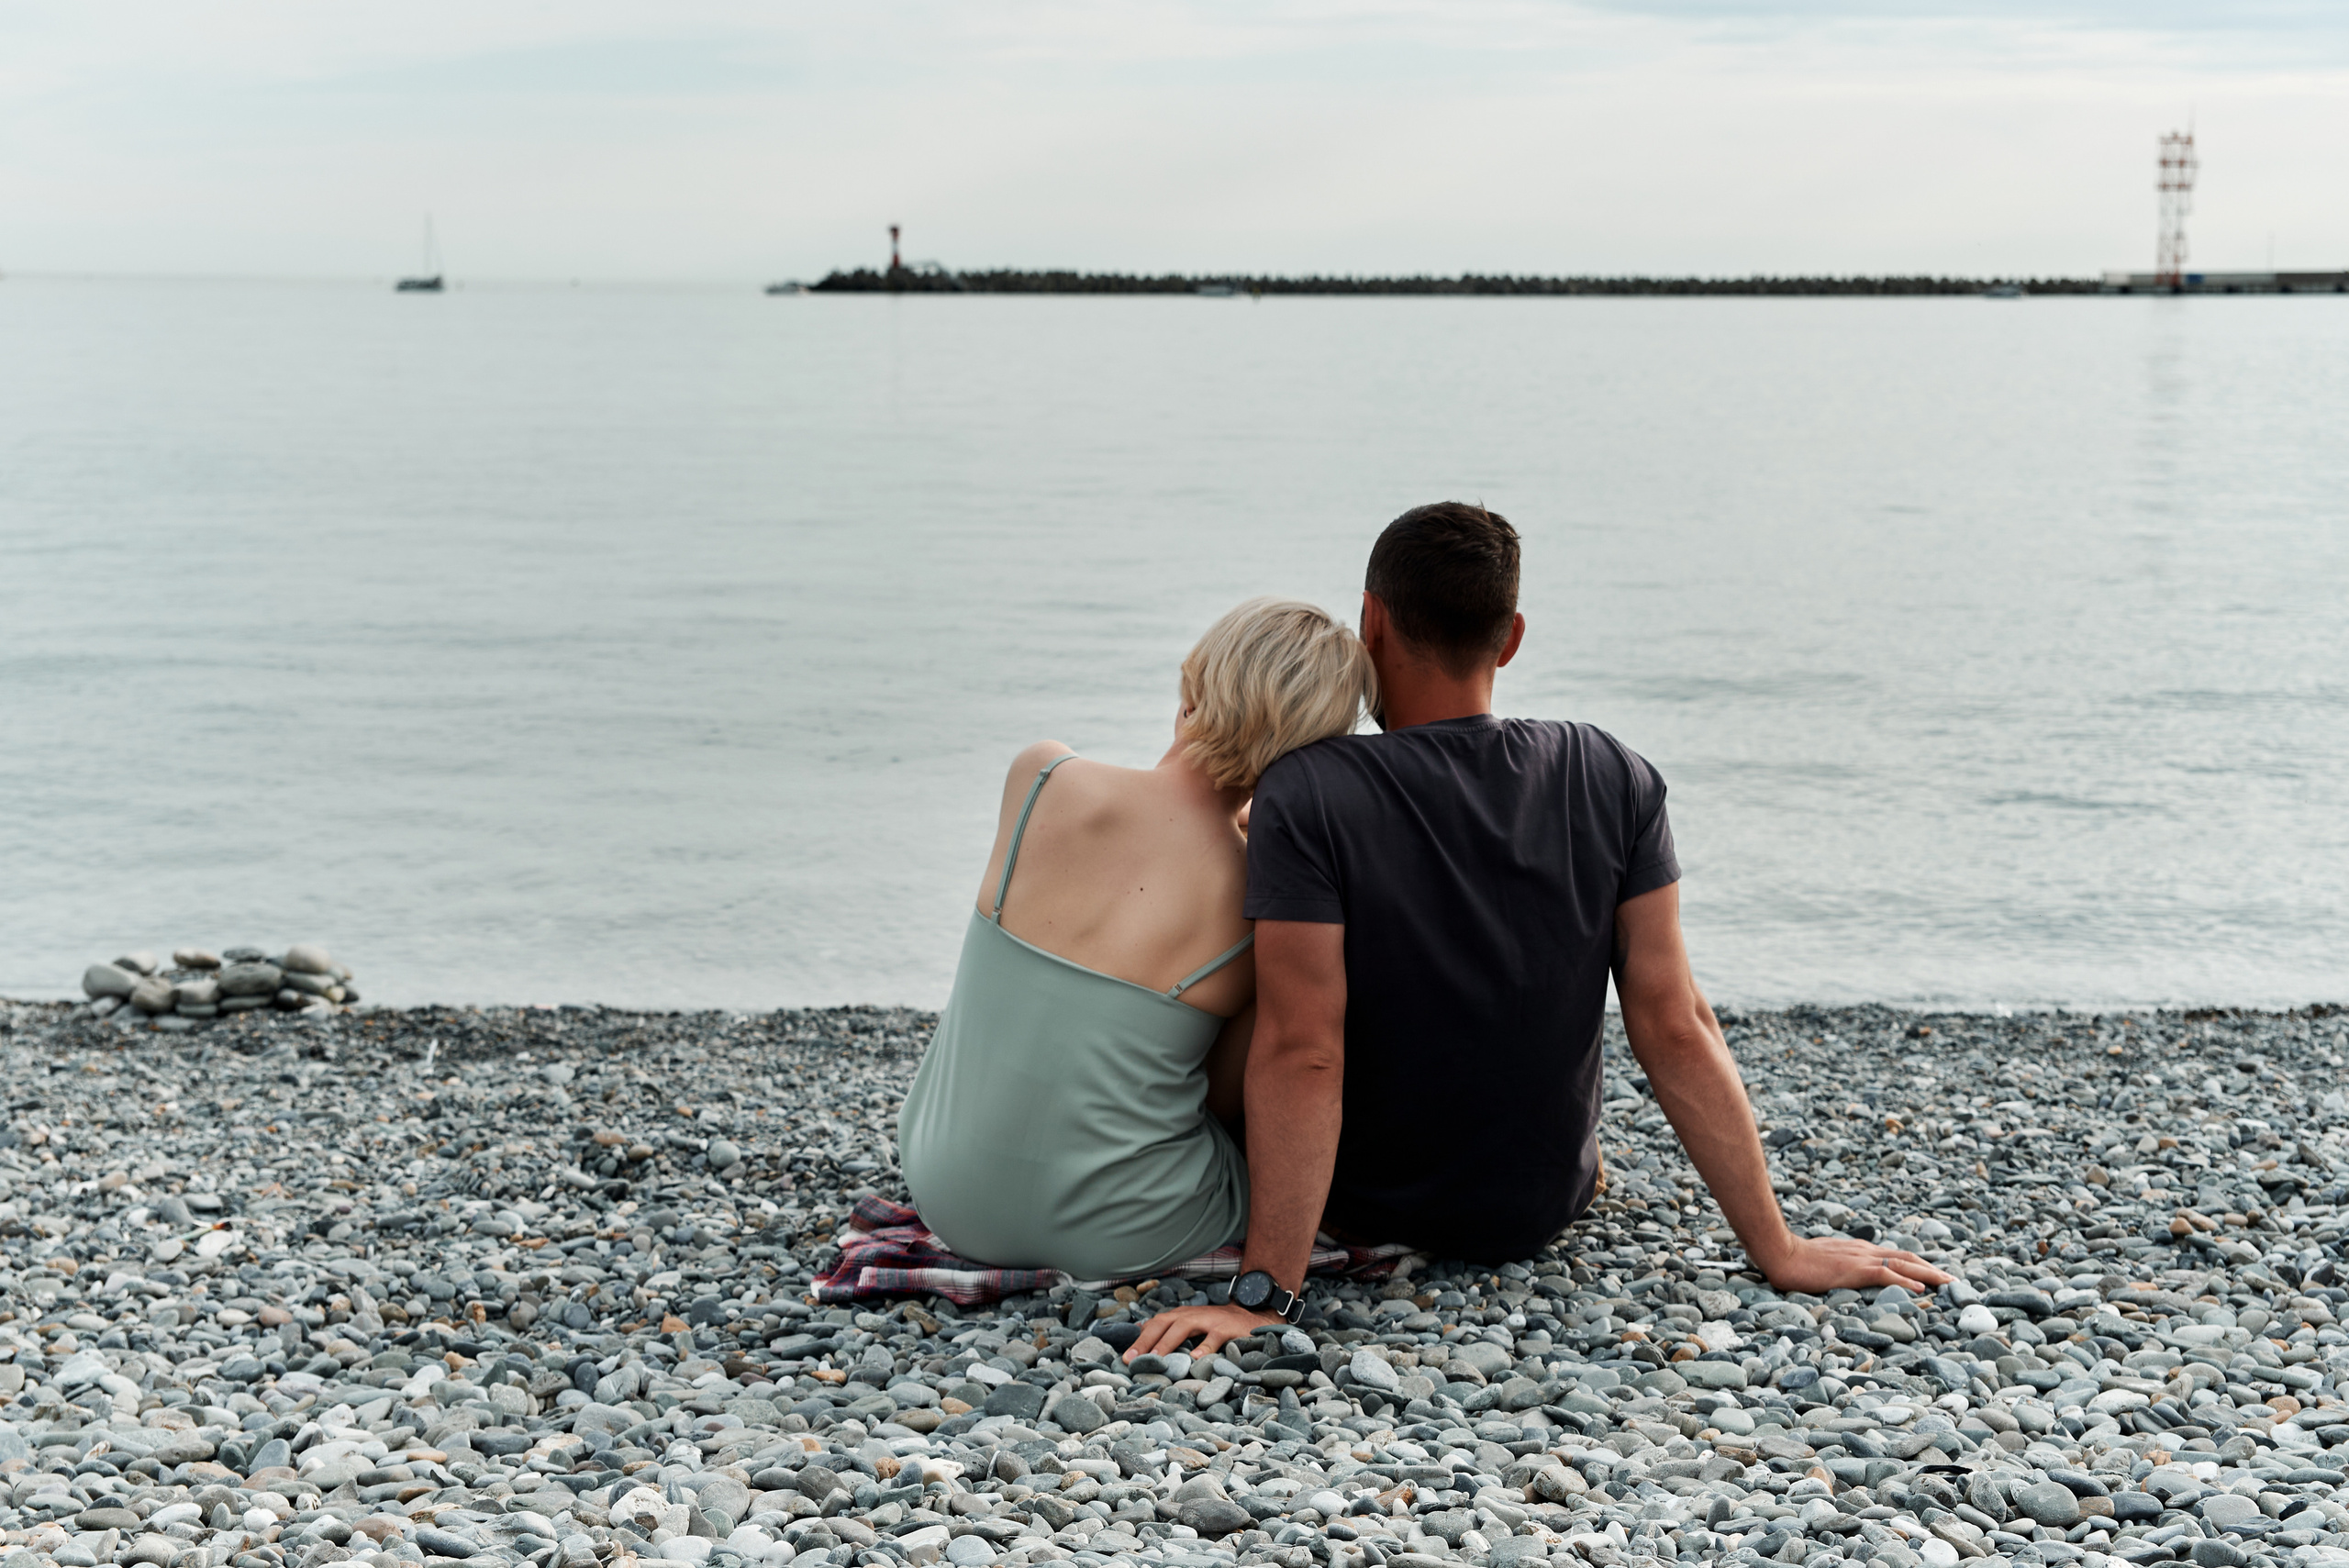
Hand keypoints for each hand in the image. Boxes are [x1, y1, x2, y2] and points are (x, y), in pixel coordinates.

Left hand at [1124, 1302, 1283, 1364]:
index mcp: (1181, 1315)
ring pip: (1183, 1326)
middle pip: (1162, 1323)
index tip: (1126, 1358)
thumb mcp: (1191, 1324)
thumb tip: (1140, 1332)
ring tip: (1156, 1358)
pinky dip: (1204, 1347)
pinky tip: (1195, 1359)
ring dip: (1167, 1342)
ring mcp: (1209, 1319)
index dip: (1139, 1340)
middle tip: (1132, 1360)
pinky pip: (1213, 1336)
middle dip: (1146, 1341)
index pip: (1154, 1325)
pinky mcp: (1226, 1327)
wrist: (1251, 1316)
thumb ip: (1169, 1329)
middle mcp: (1191, 1314)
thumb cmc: (1217, 1325)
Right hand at [1750, 1234, 1951, 1295]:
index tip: (1932, 1273)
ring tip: (1948, 1283)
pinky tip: (1921, 1288)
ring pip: (1904, 1263)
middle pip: (1906, 1256)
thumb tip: (1841, 1274)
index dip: (1916, 1263)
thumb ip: (1837, 1265)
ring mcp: (1861, 1258)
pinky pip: (1887, 1274)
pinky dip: (1907, 1280)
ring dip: (1929, 1273)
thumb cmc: (1796, 1259)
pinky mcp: (1855, 1269)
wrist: (1782, 1253)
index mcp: (1857, 1250)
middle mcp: (1864, 1251)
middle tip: (1952, 1280)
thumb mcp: (1822, 1261)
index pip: (1893, 1255)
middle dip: (1931, 1268)